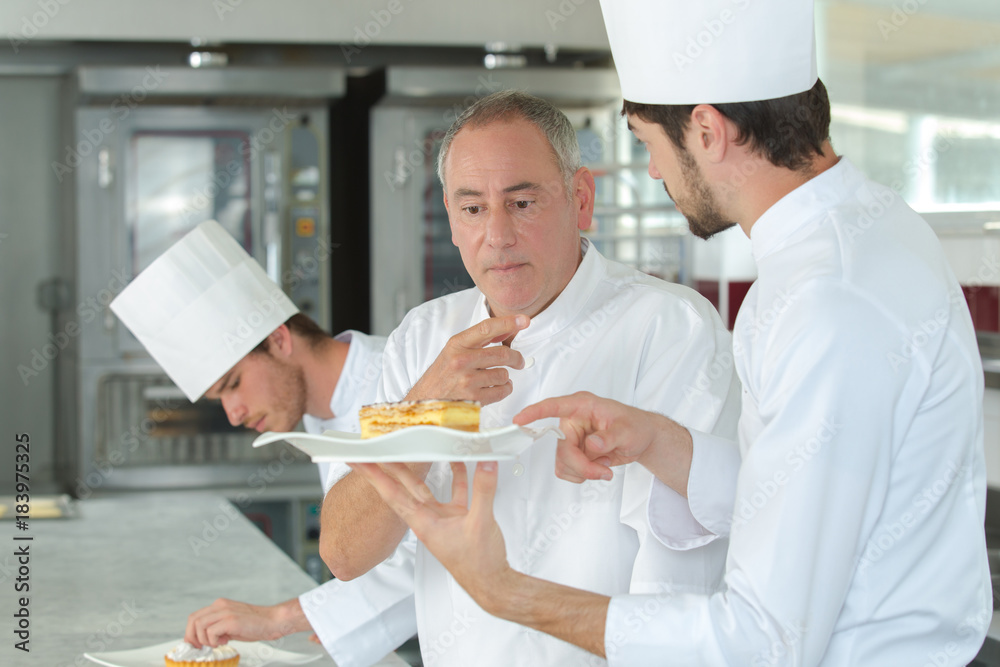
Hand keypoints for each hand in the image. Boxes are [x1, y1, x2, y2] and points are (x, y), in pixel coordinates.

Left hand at [184, 598, 308, 647]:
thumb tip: (204, 640)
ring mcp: (225, 611)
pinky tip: (225, 641)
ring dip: (205, 640)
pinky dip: (214, 641)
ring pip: (199, 626)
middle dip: (192, 637)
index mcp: (220, 605)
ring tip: (218, 643)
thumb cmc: (256, 624)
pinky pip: (211, 632)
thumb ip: (218, 628)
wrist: (273, 621)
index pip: (195, 617)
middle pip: (193, 620)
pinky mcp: (231, 620)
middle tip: (201, 647)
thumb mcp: (232, 624)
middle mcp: (220, 606)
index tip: (195, 644)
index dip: (190, 632)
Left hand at [349, 461, 512, 612]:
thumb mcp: (479, 524)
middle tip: (375, 447)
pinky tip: (457, 461)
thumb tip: (486, 465)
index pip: (391, 494)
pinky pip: (454, 491)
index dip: (373, 476)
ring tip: (412, 446)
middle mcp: (429, 519)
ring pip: (427, 487)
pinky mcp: (459, 518)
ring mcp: (443, 518)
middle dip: (389, 466)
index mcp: (424, 523)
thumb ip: (483, 491)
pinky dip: (456, 475)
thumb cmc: (478, 565)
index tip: (359, 460)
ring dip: (421, 468)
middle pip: (404, 486)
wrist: (491, 583)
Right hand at [405, 315, 528, 405]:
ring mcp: (467, 380)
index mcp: (457, 345)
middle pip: (502, 353)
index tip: (523, 320)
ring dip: (505, 377)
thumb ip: (478, 341)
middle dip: (516, 358)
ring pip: (503, 374)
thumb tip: (505, 331)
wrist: (425, 401)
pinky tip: (494, 389)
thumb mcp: (454, 352)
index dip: (508, 323)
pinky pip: (501, 391)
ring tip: (495, 379)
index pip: (486, 328)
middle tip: (519, 361)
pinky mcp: (473, 398)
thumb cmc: (441, 376)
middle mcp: (461, 360)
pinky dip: (503, 390)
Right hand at [514, 391, 691, 490]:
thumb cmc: (636, 426)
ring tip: (604, 467)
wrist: (641, 439)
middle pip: (562, 449)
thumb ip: (610, 438)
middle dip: (582, 466)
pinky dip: (581, 475)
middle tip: (604, 471)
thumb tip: (591, 445)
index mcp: (582, 406)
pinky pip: (565, 470)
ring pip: (562, 462)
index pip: (554, 406)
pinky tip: (598, 468)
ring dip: (583, 472)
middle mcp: (572, 421)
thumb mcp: (629, 430)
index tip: (519, 419)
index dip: (535, 412)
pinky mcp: (572, 453)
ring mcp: (571, 438)